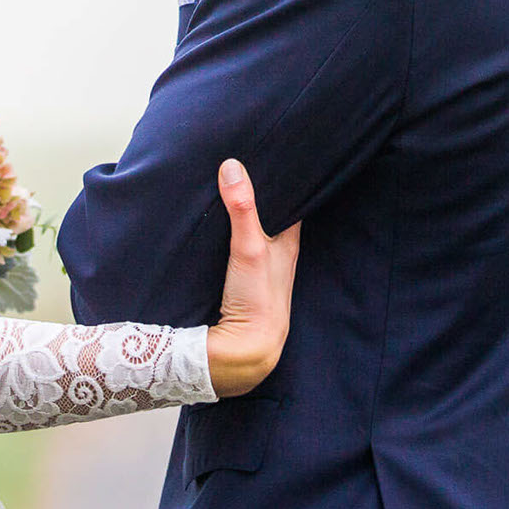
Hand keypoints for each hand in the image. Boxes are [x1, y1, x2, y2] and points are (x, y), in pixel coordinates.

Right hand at [205, 159, 299, 397]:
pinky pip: (237, 253)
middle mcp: (279, 256)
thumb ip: (242, 209)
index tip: (273, 157)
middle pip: (273, 219)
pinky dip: (230, 240)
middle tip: (245, 167)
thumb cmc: (258, 300)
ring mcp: (260, 272)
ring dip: (244, 219)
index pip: (292, 204)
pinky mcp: (241, 286)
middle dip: (262, 198)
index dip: (285, 182)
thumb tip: (232, 167)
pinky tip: (216, 232)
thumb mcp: (250, 248)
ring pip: (255, 237)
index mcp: (289, 244)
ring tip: (229, 190)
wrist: (245, 351)